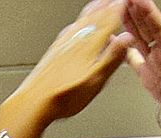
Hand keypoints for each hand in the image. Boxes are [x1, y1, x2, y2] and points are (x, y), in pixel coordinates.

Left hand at [0, 1, 142, 134]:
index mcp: (89, 47)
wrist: (33, 103)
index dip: (117, 11)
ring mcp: (63, 45)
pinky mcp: (53, 52)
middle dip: (105, 7)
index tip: (124, 1)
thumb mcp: (96, 80)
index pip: (107, 23)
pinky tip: (73, 25)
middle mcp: (75, 42)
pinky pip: (68, 31)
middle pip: (94, 19)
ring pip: (80, 22)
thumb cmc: (63, 96)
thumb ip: (112, 57)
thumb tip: (127, 38)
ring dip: (91, 11)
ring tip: (98, 4)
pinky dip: (76, 23)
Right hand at [121, 1, 160, 108]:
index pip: (159, 29)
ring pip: (139, 39)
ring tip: (119, 9)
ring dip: (130, 24)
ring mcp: (156, 65)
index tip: (138, 0)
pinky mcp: (150, 77)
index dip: (149, 14)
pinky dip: (123, 50)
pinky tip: (115, 40)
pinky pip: (133, 60)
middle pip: (148, 29)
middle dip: (137, 12)